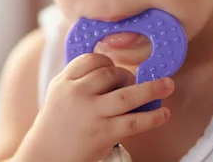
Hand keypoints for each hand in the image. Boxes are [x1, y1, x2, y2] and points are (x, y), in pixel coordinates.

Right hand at [15, 53, 173, 161]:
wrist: (45, 155)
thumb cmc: (56, 125)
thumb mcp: (58, 94)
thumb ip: (78, 79)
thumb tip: (111, 68)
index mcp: (64, 82)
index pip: (90, 60)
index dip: (108, 61)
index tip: (116, 67)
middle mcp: (76, 94)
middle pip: (110, 73)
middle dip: (127, 75)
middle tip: (133, 83)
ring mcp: (90, 113)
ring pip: (127, 95)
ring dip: (151, 89)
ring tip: (168, 85)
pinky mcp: (103, 133)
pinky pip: (133, 121)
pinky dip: (152, 117)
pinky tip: (164, 113)